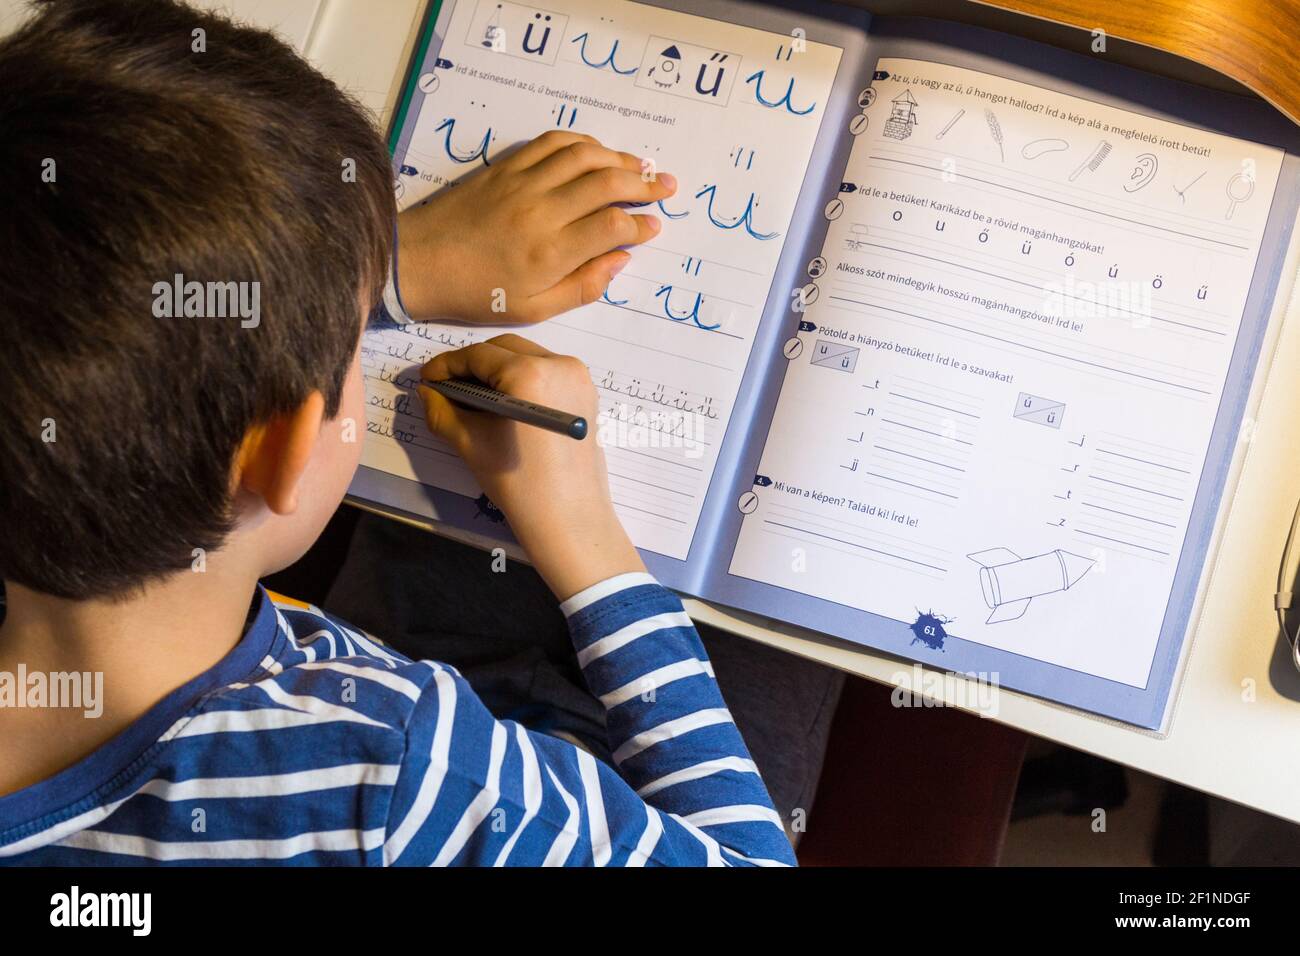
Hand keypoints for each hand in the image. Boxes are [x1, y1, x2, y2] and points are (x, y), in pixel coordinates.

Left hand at [397, 131, 676, 324]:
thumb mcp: (533, 309)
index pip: (612, 227)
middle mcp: (541, 211)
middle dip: (644, 184)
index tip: (655, 227)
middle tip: (666, 186)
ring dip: (619, 158)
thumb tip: (620, 260)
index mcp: (549, 253)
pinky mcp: (506, 167)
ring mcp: (522, 183)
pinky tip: (598, 152)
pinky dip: (583, 142)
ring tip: (641, 167)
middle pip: (607, 184)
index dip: (641, 225)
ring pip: (585, 155)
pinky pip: (553, 143)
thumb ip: (583, 286)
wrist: (419, 263)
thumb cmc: (476, 294)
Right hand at [417, 334, 644, 599]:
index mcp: (530, 374)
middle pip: (504, 350)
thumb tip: (427, 391)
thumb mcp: (471, 444)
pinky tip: (502, 402)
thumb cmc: (520, 484)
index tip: (427, 378)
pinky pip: (547, 372)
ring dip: (497, 370)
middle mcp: (560, 365)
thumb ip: (443, 410)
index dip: (447, 365)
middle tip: (446, 387)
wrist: (569, 518)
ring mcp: (578, 377)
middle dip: (472, 365)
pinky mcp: (586, 392)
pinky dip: (522, 379)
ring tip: (472, 396)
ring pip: (527, 357)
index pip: (478, 356)